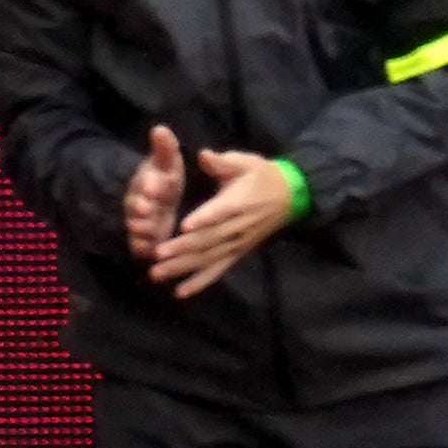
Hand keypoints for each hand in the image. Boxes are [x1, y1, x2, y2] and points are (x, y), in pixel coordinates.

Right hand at [122, 125, 181, 263]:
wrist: (157, 197)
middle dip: (141, 209)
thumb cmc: (165, 177)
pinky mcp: (144, 237)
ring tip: (149, 233)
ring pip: (137, 226)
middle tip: (147, 211)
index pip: (145, 182)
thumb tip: (161, 128)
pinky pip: (139, 244)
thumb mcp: (168, 162)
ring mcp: (140, 220)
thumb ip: (165, 148)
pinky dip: (143, 248)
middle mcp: (140, 201)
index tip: (155, 187)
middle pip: (137, 206)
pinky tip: (149, 253)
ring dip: (142, 230)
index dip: (150, 185)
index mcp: (148, 182)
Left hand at [149, 151, 293, 299]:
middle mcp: (238, 226)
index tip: (183, 227)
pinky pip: (218, 270)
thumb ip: (223, 161)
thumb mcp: (246, 162)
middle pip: (209, 240)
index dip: (203, 219)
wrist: (291, 196)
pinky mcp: (237, 253)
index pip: (220, 212)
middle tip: (156, 254)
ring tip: (157, 274)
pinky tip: (180, 292)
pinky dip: (200, 282)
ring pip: (209, 258)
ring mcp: (237, 243)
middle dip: (182, 249)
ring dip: (183, 267)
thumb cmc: (263, 176)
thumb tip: (203, 154)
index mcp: (238, 202)